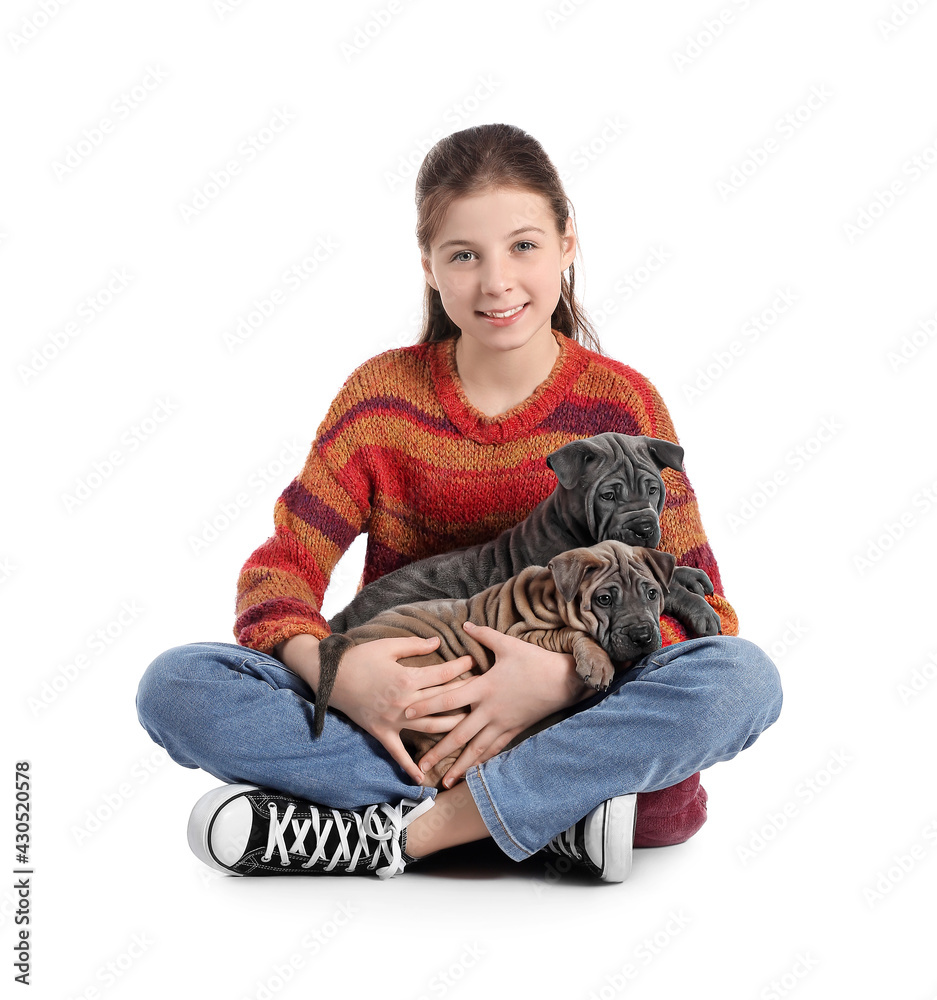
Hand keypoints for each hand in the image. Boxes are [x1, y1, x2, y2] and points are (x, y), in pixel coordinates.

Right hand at [327, 635, 474, 785]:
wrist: (330, 677)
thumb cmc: (360, 658)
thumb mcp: (387, 646)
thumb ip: (415, 645)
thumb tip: (439, 642)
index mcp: (406, 679)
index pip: (442, 675)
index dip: (460, 667)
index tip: (474, 662)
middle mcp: (404, 703)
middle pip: (442, 701)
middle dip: (464, 695)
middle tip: (483, 692)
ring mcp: (393, 720)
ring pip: (430, 727)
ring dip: (452, 727)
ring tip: (471, 725)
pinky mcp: (381, 732)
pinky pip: (397, 753)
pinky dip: (409, 767)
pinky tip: (422, 778)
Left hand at [405, 622, 591, 787]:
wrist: (564, 681)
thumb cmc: (535, 661)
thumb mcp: (508, 644)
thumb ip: (483, 635)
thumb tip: (465, 624)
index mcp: (485, 687)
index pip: (449, 698)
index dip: (427, 704)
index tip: (407, 712)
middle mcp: (490, 710)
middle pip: (459, 733)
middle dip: (438, 750)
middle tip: (421, 764)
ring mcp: (502, 724)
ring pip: (476, 749)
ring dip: (459, 765)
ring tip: (444, 781)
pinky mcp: (514, 731)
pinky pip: (494, 750)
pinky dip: (481, 763)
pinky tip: (471, 773)